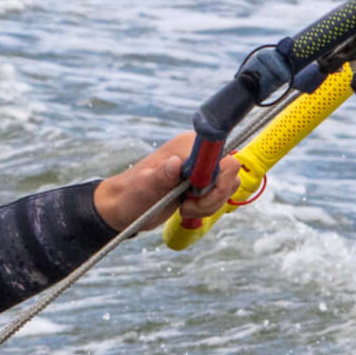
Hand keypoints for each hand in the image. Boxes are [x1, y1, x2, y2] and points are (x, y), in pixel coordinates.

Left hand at [94, 138, 240, 233]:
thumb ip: (161, 175)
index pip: (221, 153)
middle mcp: (199, 153)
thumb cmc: (131, 195)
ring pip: (229, 183)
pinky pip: (222, 194)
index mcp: (187, 145)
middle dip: (215, 194)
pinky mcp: (204, 183)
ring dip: (211, 203)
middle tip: (189, 205)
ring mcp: (203, 168)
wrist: (125, 207)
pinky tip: (188, 209)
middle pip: (230, 170)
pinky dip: (209, 207)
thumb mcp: (144, 187)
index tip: (194, 191)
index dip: (215, 176)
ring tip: (186, 208)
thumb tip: (175, 163)